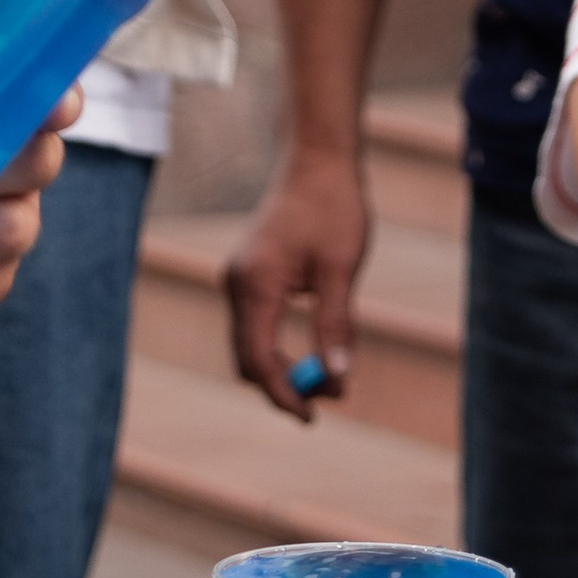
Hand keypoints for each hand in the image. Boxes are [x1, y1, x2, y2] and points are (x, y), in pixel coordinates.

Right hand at [229, 145, 369, 421]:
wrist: (316, 160)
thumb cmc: (332, 208)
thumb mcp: (341, 270)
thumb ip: (336, 325)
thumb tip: (337, 377)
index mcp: (255, 285)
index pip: (258, 360)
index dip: (283, 394)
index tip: (312, 417)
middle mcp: (237, 284)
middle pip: (248, 358)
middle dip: (284, 385)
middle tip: (329, 399)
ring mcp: (239, 279)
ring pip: (250, 344)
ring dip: (282, 367)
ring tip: (328, 377)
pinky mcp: (248, 274)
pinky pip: (255, 324)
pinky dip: (278, 345)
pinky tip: (312, 349)